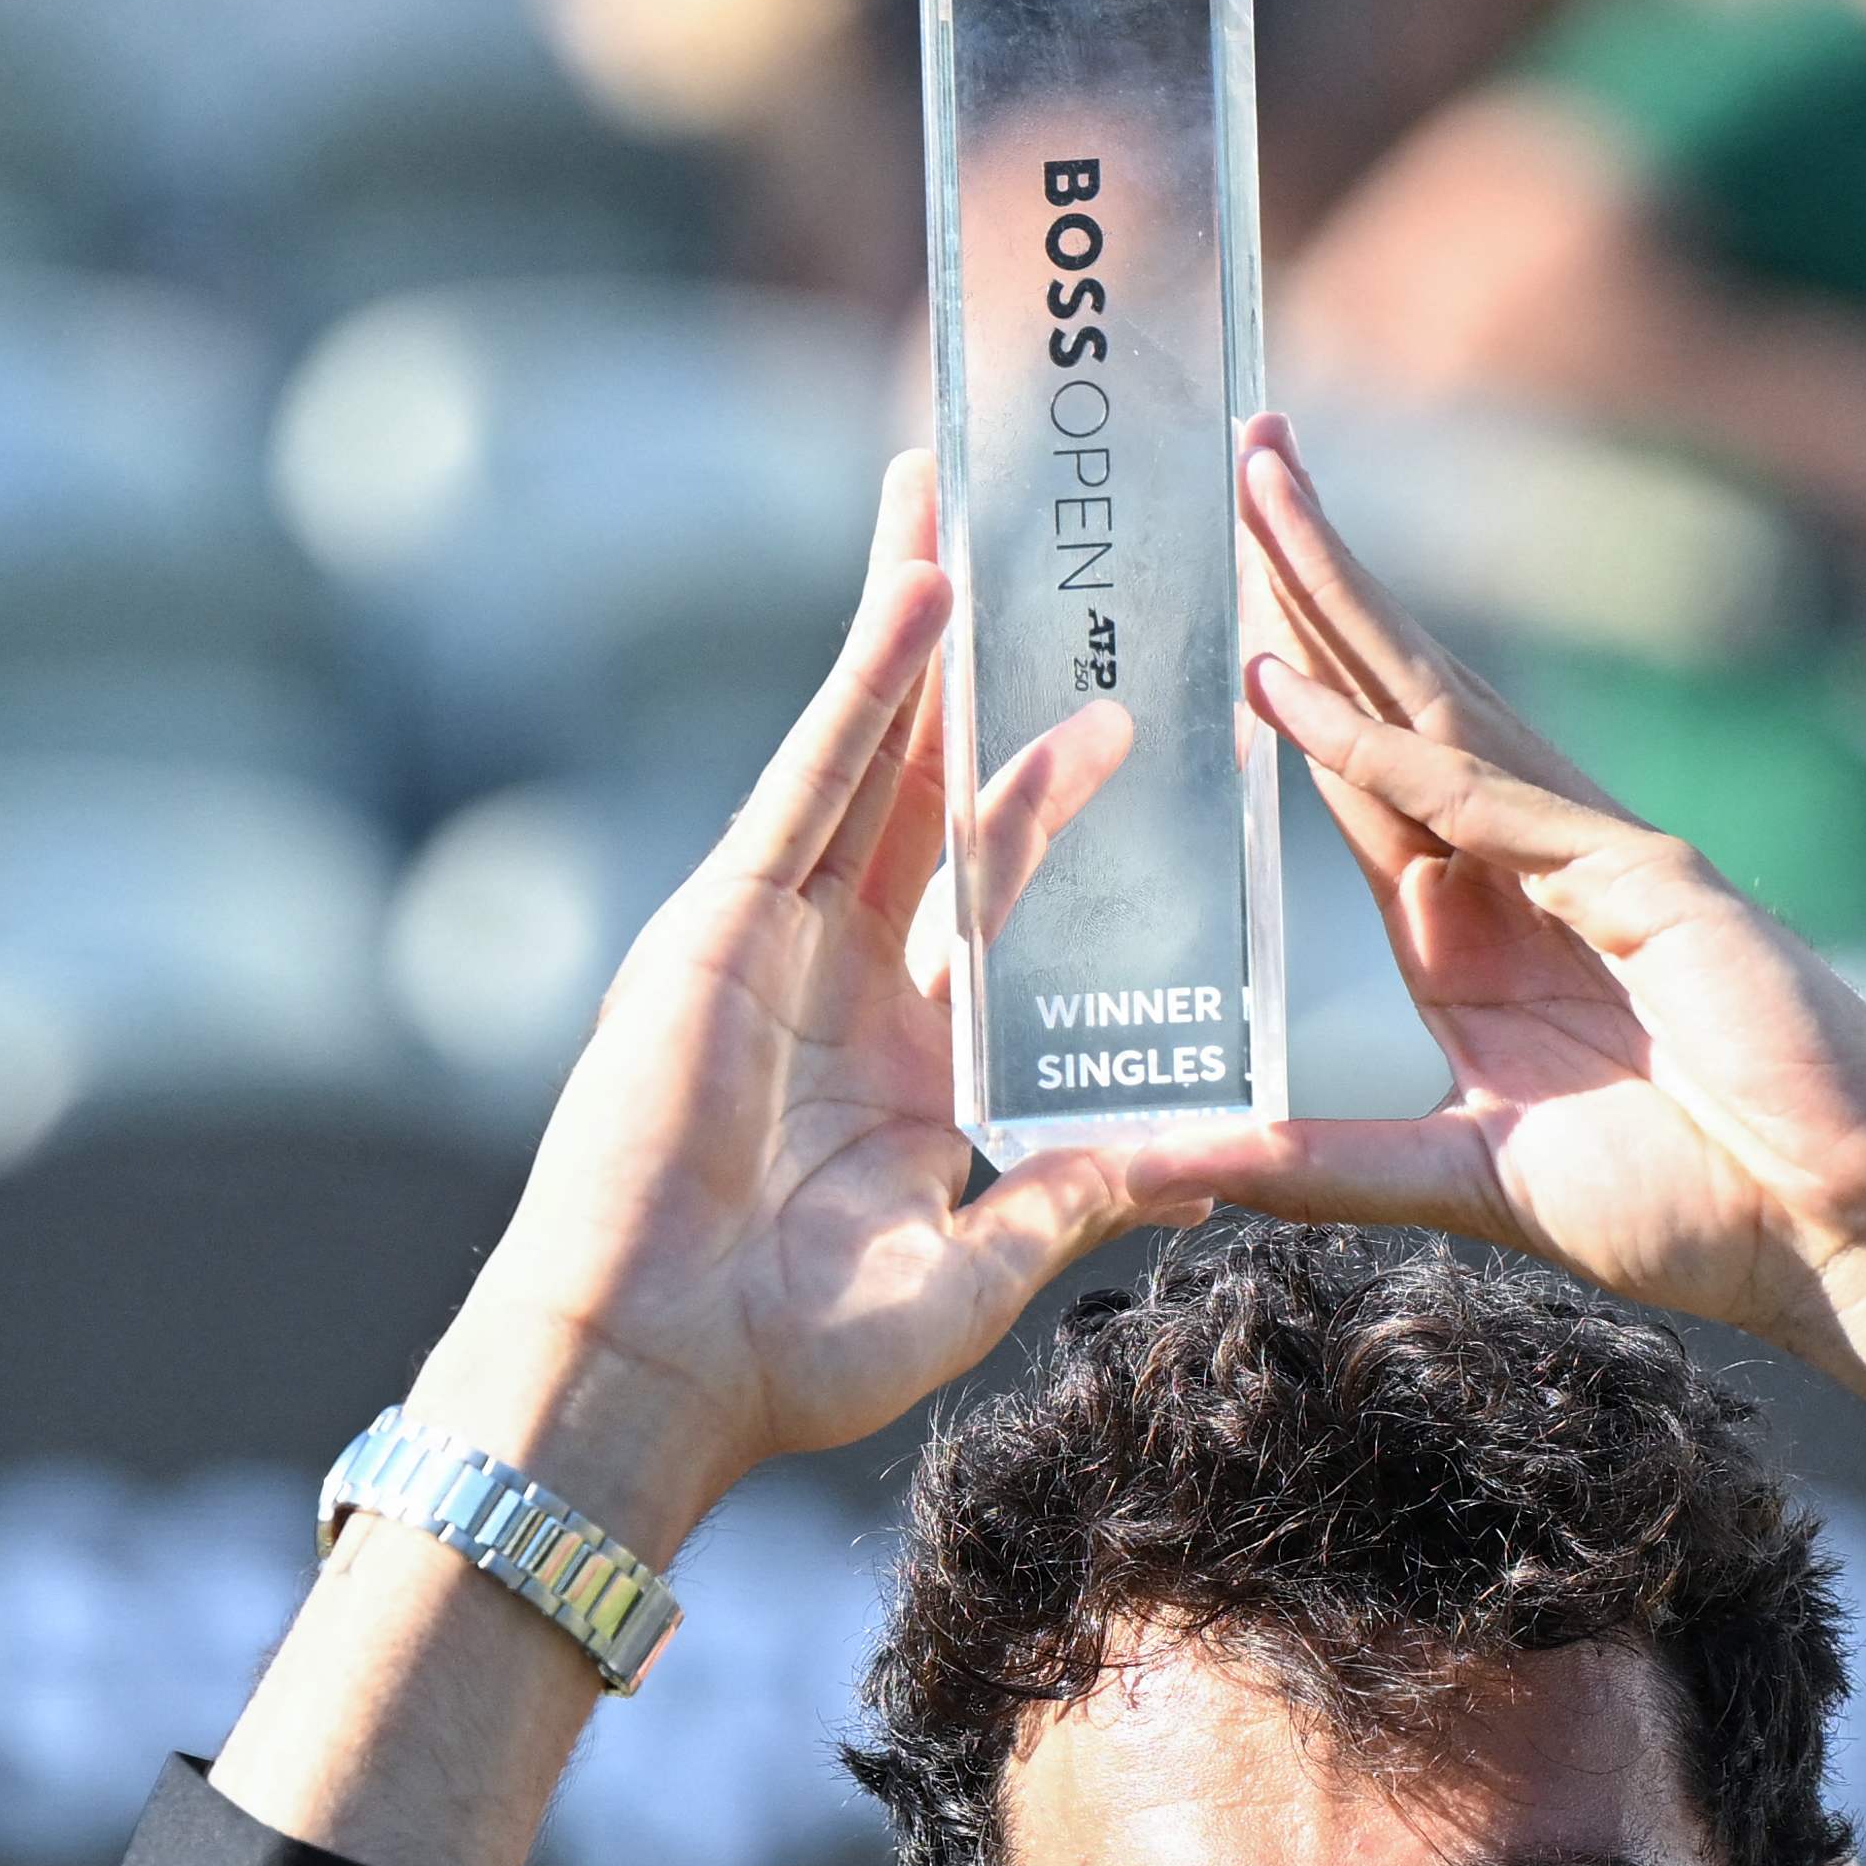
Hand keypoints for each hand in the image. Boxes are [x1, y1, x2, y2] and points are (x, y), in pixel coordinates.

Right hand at [411, 454, 1226, 1548]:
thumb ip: (1078, 1194)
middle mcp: (844, 973)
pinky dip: (867, 684)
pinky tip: (917, 591)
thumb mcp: (978, 1268)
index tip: (1123, 713)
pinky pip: (816, 778)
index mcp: (908, 1049)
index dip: (1052, 794)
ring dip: (914, 622)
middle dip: (975, 665)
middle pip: (929, 783)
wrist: (657, 1369)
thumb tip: (1208, 1165)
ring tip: (956, 496)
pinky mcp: (724, 921)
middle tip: (1025, 545)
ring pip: (869, 747)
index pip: (997, 889)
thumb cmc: (795, 1355)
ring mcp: (778, 936)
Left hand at [1190, 418, 1865, 1414]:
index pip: (1365, 782)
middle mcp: (1531, 877)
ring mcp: (1595, 864)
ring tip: (1261, 491)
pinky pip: (1488, 806)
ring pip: (1435, 708)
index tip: (1217, 600)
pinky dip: (1388, 748)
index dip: (1291, 686)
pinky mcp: (1651, 884)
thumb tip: (1180, 1167)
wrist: (1848, 1236)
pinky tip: (1292, 687)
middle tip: (1236, 458)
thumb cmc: (1698, 1211)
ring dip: (1338, 603)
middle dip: (1309, 586)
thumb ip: (1324, 1169)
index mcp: (1486, 940)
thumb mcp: (1470, 1184)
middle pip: (1393, 702)